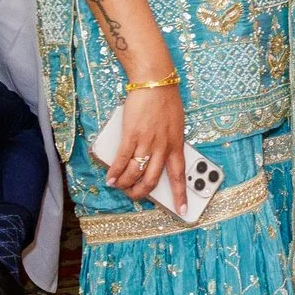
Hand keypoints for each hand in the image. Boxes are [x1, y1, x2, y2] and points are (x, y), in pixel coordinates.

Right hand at [104, 84, 185, 203]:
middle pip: (154, 179)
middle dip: (143, 193)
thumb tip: (159, 157)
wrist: (156, 84)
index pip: (181, 175)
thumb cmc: (166, 102)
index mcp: (177, 145)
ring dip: (126, 184)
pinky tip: (111, 178)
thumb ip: (170, 142)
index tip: (183, 211)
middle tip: (136, 198)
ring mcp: (147, 142)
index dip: (181, 195)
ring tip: (120, 187)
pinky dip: (115, 172)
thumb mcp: (176, 126)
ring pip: (136, 173)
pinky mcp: (131, 135)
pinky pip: (122, 160)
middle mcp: (164, 147)